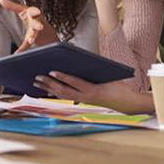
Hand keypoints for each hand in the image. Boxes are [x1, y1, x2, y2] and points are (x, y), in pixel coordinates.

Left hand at [0, 0, 57, 51]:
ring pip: (35, 35)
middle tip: (40, 27)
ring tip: (31, 41)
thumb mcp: (22, 10)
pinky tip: (17, 53)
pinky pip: (28, 45)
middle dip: (38, 25)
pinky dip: (23, 48)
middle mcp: (37, 23)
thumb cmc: (31, 17)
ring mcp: (36, 32)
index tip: (38, 12)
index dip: (36, 12)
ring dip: (33, 37)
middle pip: (38, 24)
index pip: (35, 11)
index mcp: (33, 14)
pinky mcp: (33, 41)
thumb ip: (11, 5)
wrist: (45, 32)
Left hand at [33, 71, 153, 114]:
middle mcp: (86, 97)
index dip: (63, 78)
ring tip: (37, 81)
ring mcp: (83, 101)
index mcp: (93, 90)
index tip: (52, 72)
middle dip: (50, 84)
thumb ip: (95, 70)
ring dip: (49, 88)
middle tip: (37, 77)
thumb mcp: (110, 77)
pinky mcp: (83, 101)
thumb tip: (80, 60)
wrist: (127, 103)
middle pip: (64, 90)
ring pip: (62, 95)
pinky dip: (55, 92)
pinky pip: (66, 97)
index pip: (75, 83)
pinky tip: (46, 90)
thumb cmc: (119, 87)